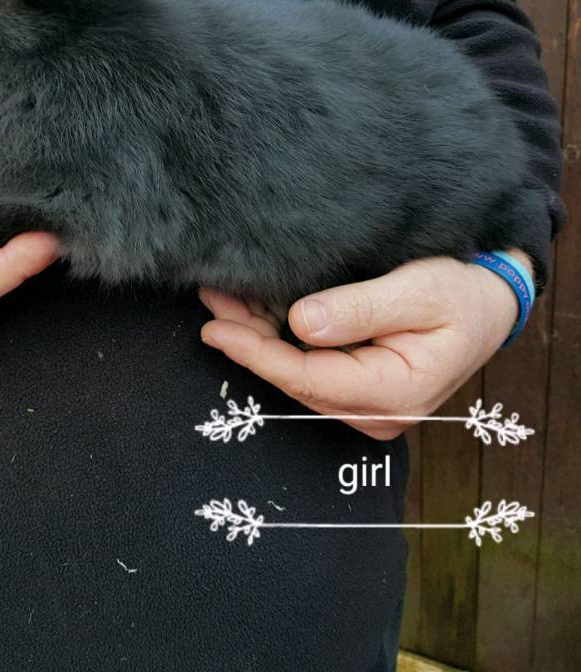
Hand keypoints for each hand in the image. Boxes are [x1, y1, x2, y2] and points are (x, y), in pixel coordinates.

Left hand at [199, 253, 527, 438]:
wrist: (489, 306)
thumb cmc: (460, 294)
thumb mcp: (418, 290)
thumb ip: (361, 309)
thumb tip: (302, 322)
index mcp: (394, 394)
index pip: (308, 378)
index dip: (257, 354)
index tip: (218, 328)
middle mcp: (376, 412)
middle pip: (295, 379)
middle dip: (248, 342)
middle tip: (211, 301)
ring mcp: (367, 406)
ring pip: (297, 375)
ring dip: (258, 339)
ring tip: (222, 301)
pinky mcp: (360, 389)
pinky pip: (310, 368)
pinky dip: (278, 341)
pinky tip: (252, 314)